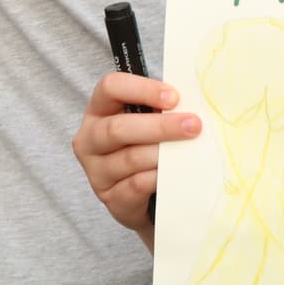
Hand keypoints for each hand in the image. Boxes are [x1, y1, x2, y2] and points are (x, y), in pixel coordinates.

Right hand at [72, 73, 201, 247]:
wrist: (142, 190)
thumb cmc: (150, 141)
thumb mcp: (152, 118)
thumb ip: (165, 107)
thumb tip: (194, 101)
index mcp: (99, 109)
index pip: (110, 87)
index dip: (142, 89)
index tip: (175, 97)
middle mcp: (89, 139)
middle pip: (118, 128)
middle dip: (161, 126)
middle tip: (194, 125)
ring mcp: (96, 171)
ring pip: (130, 158)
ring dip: (164, 153)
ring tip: (190, 150)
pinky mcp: (109, 197)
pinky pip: (136, 185)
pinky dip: (159, 177)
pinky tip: (176, 172)